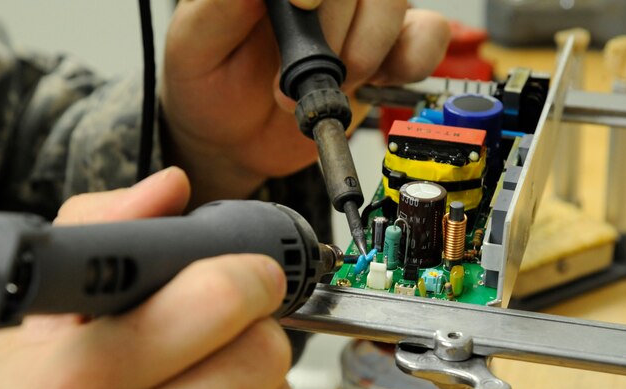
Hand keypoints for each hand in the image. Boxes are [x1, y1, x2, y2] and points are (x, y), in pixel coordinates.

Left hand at [161, 0, 450, 203]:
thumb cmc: (210, 84)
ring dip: (362, 54)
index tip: (303, 5)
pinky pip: (428, 34)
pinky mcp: (387, 48)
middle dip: (331, 34)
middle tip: (290, 80)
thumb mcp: (197, 43)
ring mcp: (359, 14)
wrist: (233, 138)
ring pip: (395, 5)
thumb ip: (224, 5)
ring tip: (326, 88)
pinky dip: (412, 59)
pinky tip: (375, 79)